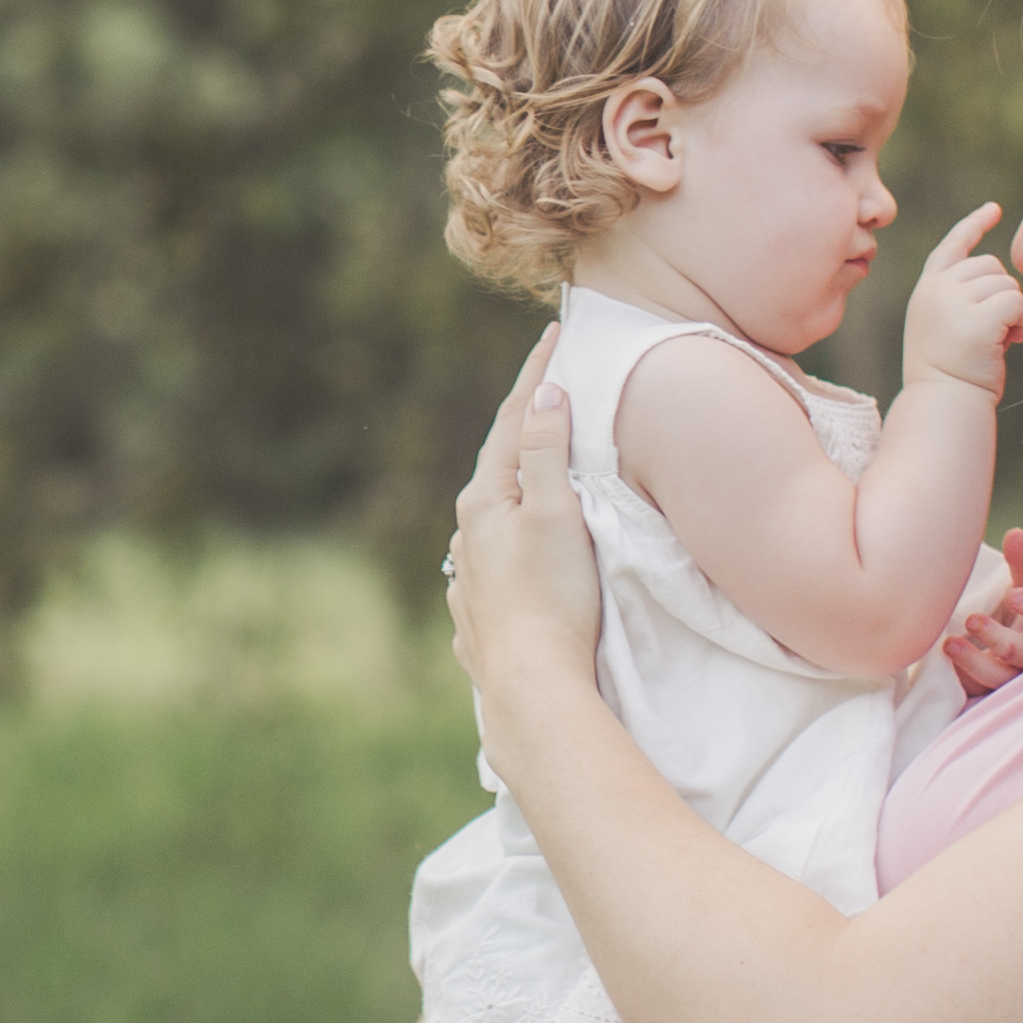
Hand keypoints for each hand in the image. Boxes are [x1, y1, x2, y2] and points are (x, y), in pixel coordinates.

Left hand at [444, 373, 601, 686]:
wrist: (532, 690)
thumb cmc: (553, 599)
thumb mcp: (557, 514)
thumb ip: (546, 452)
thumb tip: (545, 395)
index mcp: (484, 502)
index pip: (514, 421)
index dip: (538, 375)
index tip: (556, 333)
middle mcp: (466, 537)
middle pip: (500, 467)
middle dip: (525, 427)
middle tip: (549, 391)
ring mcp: (469, 580)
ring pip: (493, 519)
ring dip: (516, 488)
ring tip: (536, 470)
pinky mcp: (482, 620)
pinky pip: (495, 565)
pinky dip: (511, 542)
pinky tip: (513, 555)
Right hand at [898, 202, 1022, 398]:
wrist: (943, 406)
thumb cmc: (949, 378)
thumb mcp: (943, 329)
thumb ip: (958, 299)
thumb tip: (997, 279)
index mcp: (926, 291)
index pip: (952, 246)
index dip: (974, 225)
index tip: (994, 209)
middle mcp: (936, 290)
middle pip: (990, 265)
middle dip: (1003, 293)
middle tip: (998, 331)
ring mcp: (954, 302)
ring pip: (1006, 284)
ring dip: (1015, 311)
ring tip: (1001, 341)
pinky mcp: (977, 318)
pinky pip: (1016, 301)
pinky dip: (1022, 321)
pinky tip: (1011, 342)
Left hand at [936, 527, 1022, 693]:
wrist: (1021, 633)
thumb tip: (1015, 534)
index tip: (1013, 594)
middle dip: (999, 638)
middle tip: (972, 619)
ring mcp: (1022, 675)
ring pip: (1004, 678)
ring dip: (976, 663)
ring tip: (949, 644)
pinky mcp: (998, 689)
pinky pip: (983, 691)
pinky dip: (965, 679)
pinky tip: (945, 665)